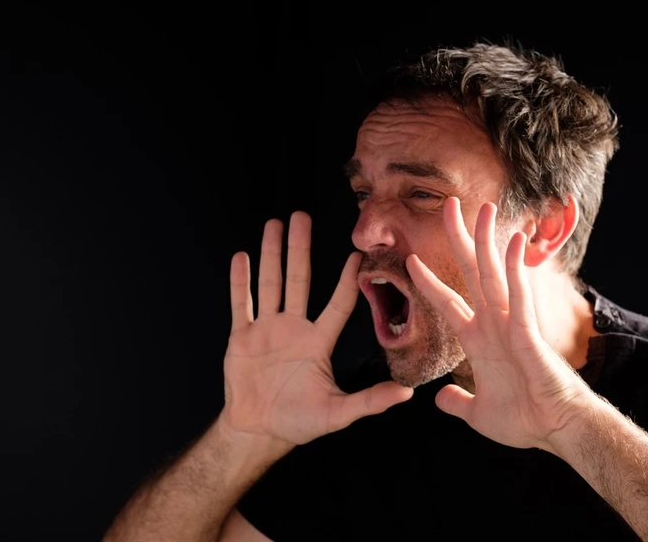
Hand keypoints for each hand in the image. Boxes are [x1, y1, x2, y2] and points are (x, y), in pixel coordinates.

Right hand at [221, 211, 412, 448]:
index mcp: (318, 342)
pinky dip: (240, 282)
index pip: (337, 304)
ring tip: (274, 224)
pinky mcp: (242, 337)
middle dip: (299, 248)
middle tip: (301, 216)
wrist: (258, 432)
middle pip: (298, 280)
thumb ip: (369, 401)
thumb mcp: (337, 413)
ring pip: (270, 283)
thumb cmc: (299, 422)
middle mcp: (294, 328)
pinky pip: (242, 304)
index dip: (346, 281)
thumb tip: (407, 393)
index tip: (356, 255)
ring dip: (271, 254)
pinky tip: (242, 257)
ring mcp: (267, 329)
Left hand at [406, 198, 595, 453]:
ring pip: (495, 274)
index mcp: (479, 340)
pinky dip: (516, 269)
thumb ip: (458, 403)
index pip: (448, 302)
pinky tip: (512, 243)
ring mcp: (511, 325)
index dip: (429, 281)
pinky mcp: (529, 333)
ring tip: (482, 208)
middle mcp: (494, 325)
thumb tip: (439, 399)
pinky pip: (519, 296)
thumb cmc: (526, 421)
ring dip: (486, 241)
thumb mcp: (478, 413)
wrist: (557, 431)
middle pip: (472, 272)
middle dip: (460, 239)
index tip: (410, 260)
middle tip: (448, 205)